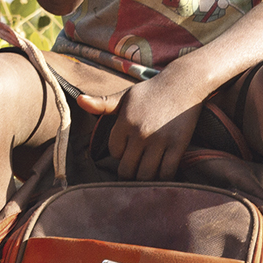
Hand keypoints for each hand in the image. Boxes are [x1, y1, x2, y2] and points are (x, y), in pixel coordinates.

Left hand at [76, 75, 199, 179]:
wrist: (184, 83)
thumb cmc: (151, 92)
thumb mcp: (125, 96)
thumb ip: (102, 103)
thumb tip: (79, 100)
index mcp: (125, 121)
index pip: (114, 152)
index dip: (119, 153)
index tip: (127, 150)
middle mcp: (140, 132)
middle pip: (127, 170)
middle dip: (129, 173)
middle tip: (134, 171)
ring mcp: (160, 140)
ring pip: (146, 175)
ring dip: (144, 180)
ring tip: (145, 175)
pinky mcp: (178, 145)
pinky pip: (167, 173)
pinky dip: (163, 179)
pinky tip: (161, 174)